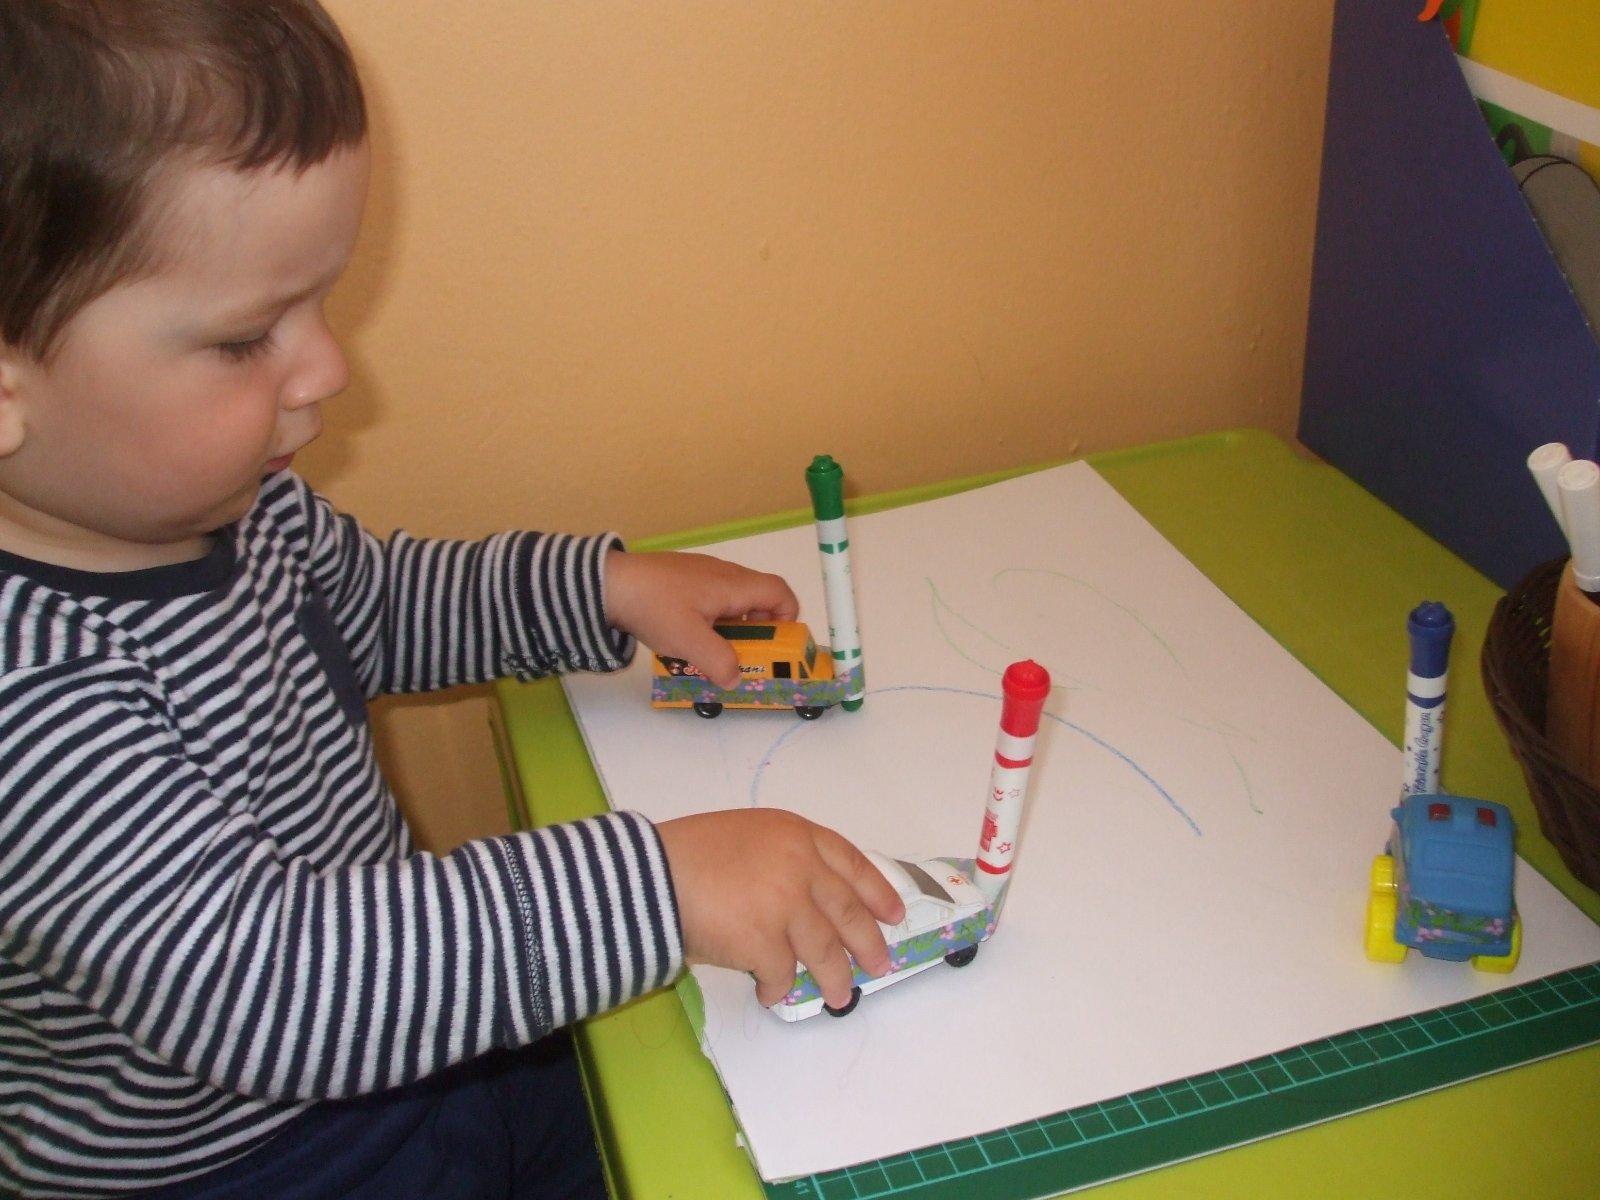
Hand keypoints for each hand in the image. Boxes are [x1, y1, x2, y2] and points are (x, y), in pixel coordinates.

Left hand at [605, 550, 797, 688]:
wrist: (608, 582)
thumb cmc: (655, 606)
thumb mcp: (689, 642)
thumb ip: (719, 663)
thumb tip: (734, 678)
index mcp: (733, 585)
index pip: (781, 593)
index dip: (788, 619)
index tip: (775, 645)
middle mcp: (724, 573)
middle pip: (758, 599)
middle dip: (756, 631)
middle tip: (738, 655)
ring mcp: (701, 573)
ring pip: (732, 601)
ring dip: (731, 628)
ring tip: (708, 651)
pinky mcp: (681, 578)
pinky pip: (710, 599)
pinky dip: (710, 620)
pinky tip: (685, 636)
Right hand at [656, 809, 904, 1008]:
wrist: (651, 876)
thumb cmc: (688, 853)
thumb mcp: (745, 836)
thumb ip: (782, 859)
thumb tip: (807, 902)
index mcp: (796, 835)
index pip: (851, 863)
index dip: (877, 891)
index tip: (894, 914)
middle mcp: (800, 868)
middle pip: (848, 912)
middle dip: (869, 944)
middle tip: (881, 965)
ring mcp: (787, 906)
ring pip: (826, 952)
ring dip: (835, 980)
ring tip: (840, 997)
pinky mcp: (766, 943)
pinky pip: (783, 976)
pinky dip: (779, 989)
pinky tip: (771, 994)